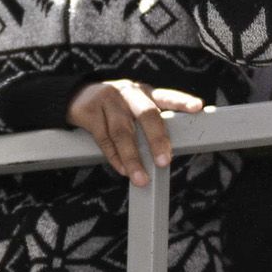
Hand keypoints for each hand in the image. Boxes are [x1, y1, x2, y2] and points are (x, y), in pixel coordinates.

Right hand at [68, 79, 205, 184]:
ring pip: (123, 131)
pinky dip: (114, 157)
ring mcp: (108, 99)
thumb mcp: (132, 108)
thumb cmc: (113, 108)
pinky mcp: (89, 110)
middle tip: (164, 162)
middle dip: (156, 140)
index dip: (182, 102)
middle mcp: (128, 92)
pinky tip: (122, 169)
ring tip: (141, 178)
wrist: (74, 97)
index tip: (198, 107)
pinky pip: (104, 138)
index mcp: (143, 92)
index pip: (166, 96)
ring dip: (133, 158)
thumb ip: (147, 125)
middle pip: (146, 114)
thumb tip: (164, 155)